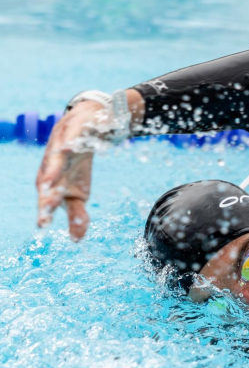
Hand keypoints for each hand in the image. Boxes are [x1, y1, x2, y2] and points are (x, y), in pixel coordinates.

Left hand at [36, 100, 103, 239]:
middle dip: (47, 196)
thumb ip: (76, 216)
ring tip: (48, 184)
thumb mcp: (79, 193)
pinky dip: (70, 143)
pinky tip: (68, 149)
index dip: (45, 211)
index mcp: (52, 182)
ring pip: (56, 160)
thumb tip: (76, 241)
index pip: (48, 198)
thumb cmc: (76, 165)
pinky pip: (72, 137)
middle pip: (49, 181)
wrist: (87, 126)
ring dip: (52, 171)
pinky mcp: (75, 131)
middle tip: (45, 211)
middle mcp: (53, 165)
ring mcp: (62, 146)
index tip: (43, 225)